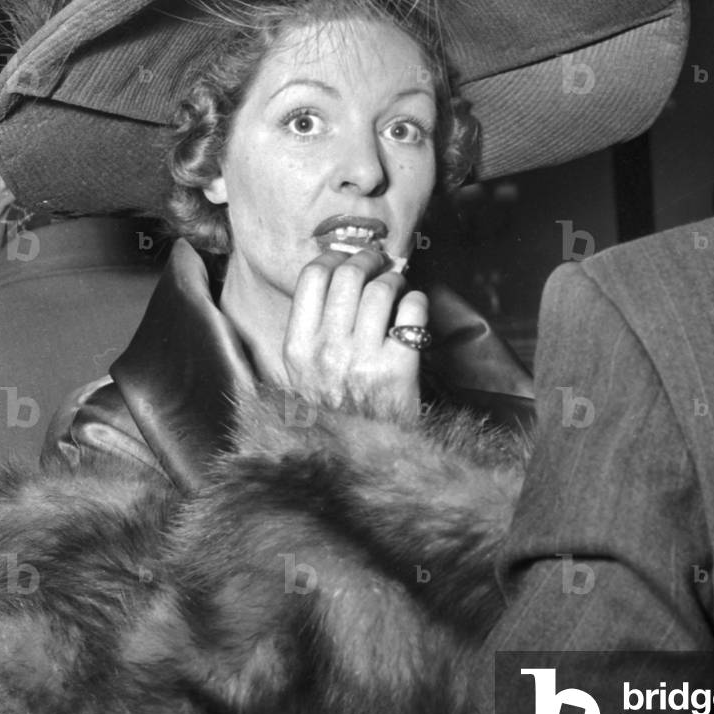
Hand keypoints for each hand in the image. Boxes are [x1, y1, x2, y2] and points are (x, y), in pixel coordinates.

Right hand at [283, 248, 427, 418]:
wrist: (363, 457)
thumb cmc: (337, 409)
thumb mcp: (304, 373)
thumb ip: (313, 327)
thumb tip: (340, 270)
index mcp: (297, 347)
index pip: (311, 276)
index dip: (335, 256)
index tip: (348, 256)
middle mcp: (326, 351)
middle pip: (349, 275)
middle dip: (369, 259)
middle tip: (381, 262)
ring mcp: (362, 360)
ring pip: (381, 289)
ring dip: (395, 278)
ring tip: (398, 285)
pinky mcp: (398, 369)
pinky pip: (411, 311)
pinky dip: (417, 301)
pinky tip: (413, 307)